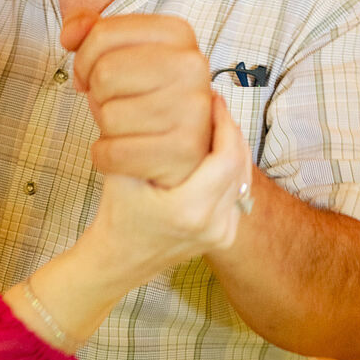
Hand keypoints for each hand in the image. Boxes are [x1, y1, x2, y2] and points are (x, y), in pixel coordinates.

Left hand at [63, 12, 212, 187]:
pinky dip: (107, 156)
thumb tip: (70, 34)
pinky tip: (130, 149)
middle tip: (116, 103)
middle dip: (96, 94)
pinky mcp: (183, 149)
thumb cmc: (149, 99)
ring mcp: (192, 108)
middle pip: (103, 73)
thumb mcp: (126, 56)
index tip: (92, 75)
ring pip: (108, 115)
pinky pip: (112, 152)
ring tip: (131, 126)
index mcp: (177, 33)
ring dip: (107, 127)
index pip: (103, 34)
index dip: (84, 59)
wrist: (182, 152)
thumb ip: (93, 34)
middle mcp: (191, 66)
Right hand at [91, 94, 250, 288]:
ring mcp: (223, 233)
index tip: (212, 100)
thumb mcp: (122, 174)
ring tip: (215, 124)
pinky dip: (229, 170)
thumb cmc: (117, 216)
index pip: (226, 156)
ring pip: (242, 178)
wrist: (118, 260)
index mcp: (190, 210)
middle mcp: (214, 225)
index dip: (225, 123)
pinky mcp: (225, 236)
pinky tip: (215, 153)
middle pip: (239, 164)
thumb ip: (141, 139)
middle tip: (214, 106)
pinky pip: (237, 194)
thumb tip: (158, 99)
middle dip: (230, 130)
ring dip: (232, 148)